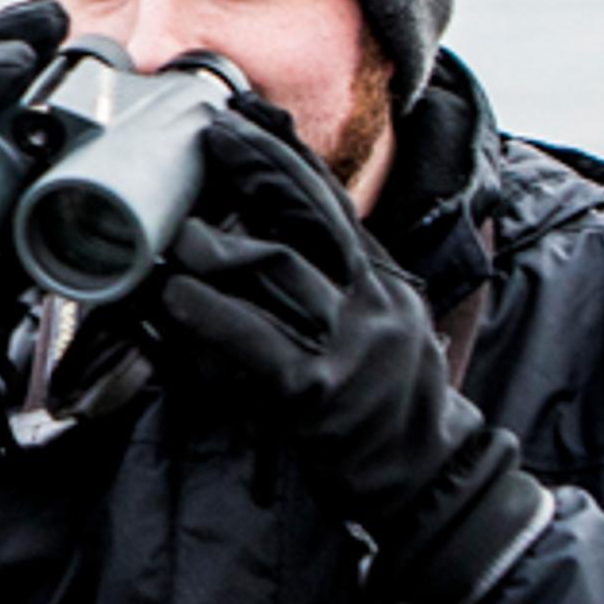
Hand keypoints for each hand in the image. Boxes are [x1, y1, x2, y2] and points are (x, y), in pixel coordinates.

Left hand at [160, 103, 550, 603]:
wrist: (432, 484)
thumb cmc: (391, 411)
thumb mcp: (384, 332)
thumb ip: (341, 287)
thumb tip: (278, 240)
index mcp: (385, 283)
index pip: (332, 202)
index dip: (285, 155)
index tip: (244, 118)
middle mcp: (374, 302)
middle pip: (309, 212)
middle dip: (257, 165)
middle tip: (208, 135)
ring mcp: (351, 346)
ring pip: (278, 269)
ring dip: (215, 244)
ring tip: (171, 230)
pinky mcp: (320, 394)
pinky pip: (256, 343)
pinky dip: (209, 316)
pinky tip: (172, 299)